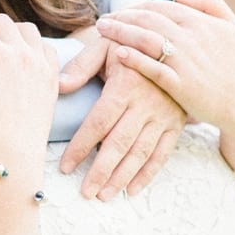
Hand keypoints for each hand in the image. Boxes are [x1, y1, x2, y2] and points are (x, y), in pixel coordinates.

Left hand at [58, 26, 185, 197]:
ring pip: (141, 153)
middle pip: (119, 143)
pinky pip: (163, 153)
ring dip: (121, 177)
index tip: (65, 166)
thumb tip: (59, 86)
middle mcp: (147, 103)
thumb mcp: (106, 43)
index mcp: (126, 85)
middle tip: (84, 193)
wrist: (173, 39)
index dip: (81, 146)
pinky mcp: (176, 123)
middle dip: (101, 171)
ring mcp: (164, 115)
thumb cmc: (130, 41)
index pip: (99, 122)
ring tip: (103, 195)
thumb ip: (82, 65)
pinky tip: (131, 190)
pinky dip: (148, 174)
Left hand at [93, 0, 234, 135]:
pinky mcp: (182, 85)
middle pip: (148, 20)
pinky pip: (154, 69)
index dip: (135, 7)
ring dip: (121, 32)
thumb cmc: (232, 62)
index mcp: (200, 21)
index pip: (159, 7)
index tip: (119, 12)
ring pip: (147, 40)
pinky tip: (119, 53)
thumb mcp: (229, 24)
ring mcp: (186, 61)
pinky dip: (136, 60)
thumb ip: (206, 0)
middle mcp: (192, 37)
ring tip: (102, 30)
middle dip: (121, 17)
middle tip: (102, 20)